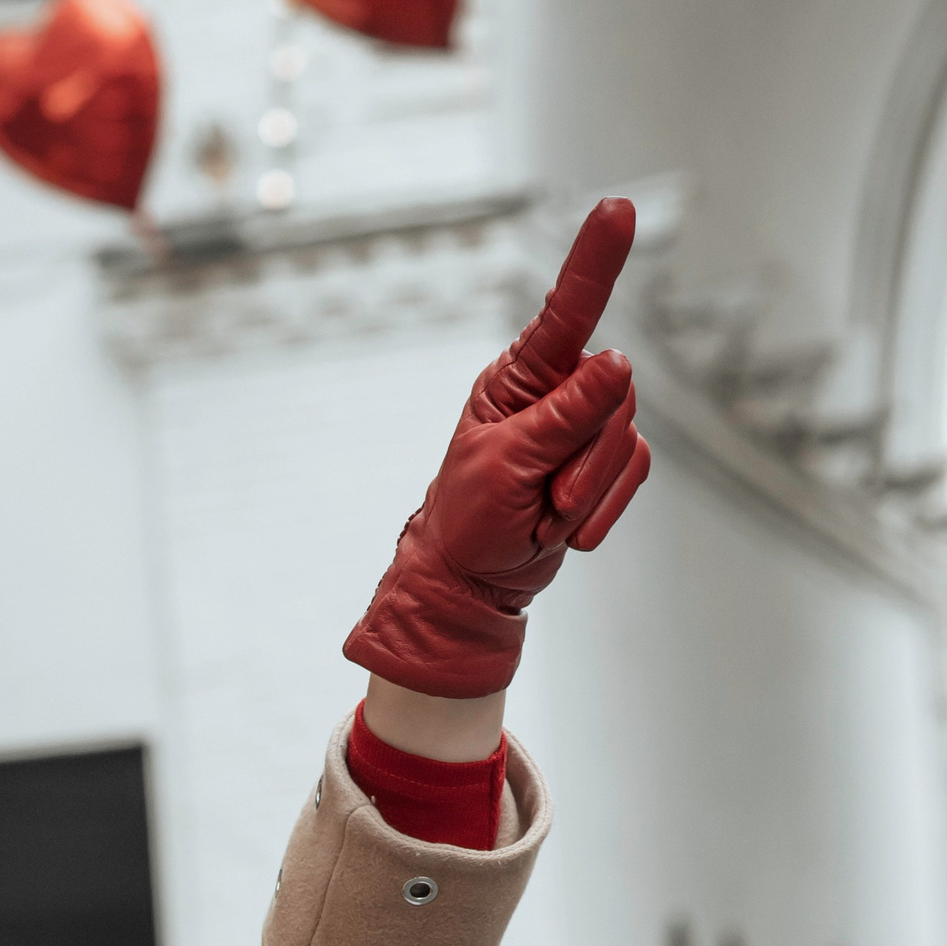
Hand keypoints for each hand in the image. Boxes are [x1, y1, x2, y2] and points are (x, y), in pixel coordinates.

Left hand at [342, 198, 653, 699]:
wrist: (473, 578)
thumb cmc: (469, 516)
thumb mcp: (508, 463)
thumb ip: (565, 414)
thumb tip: (618, 361)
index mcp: (518, 378)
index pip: (567, 310)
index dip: (596, 259)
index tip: (617, 208)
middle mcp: (556, 390)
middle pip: (617, 396)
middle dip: (585, 457)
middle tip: (542, 494)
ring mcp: (586, 425)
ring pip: (628, 439)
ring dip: (587, 491)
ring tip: (543, 511)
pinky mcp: (607, 460)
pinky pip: (635, 474)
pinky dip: (601, 510)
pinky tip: (562, 526)